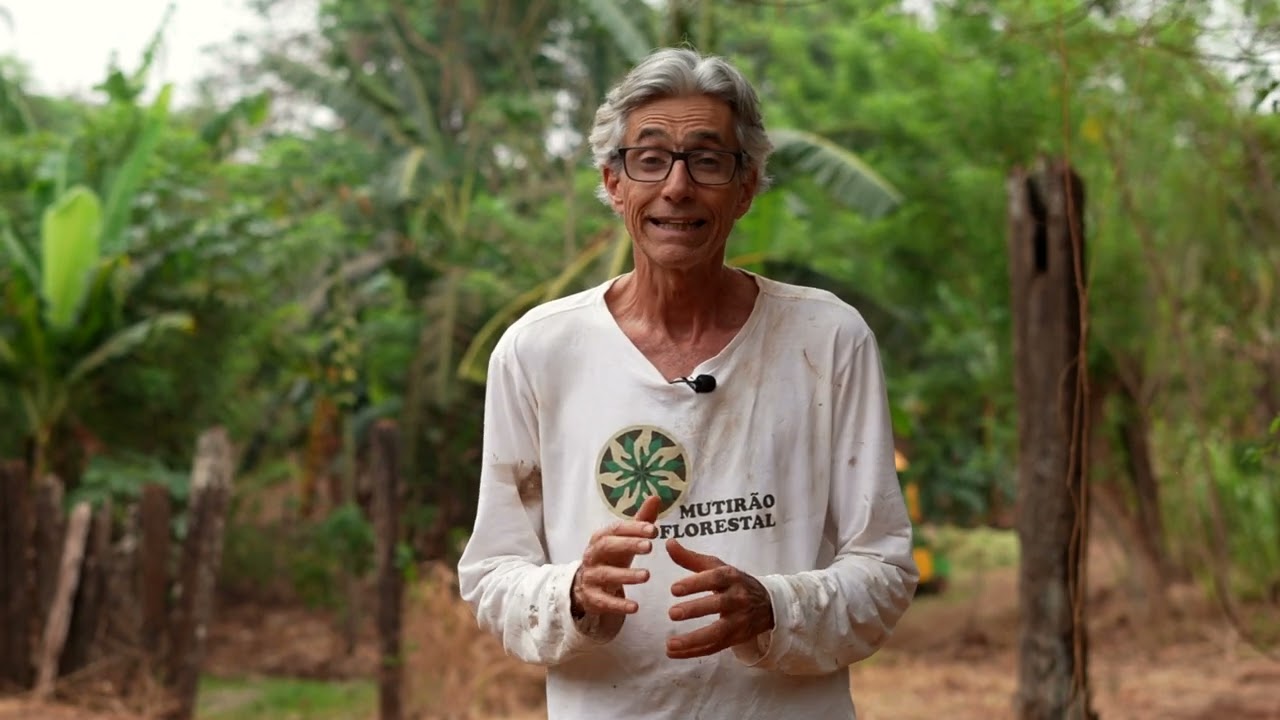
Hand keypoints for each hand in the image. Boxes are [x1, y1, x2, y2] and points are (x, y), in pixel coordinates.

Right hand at [571, 495, 660, 616]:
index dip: (634, 528)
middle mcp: (593, 554)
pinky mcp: (592, 597)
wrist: (585, 585)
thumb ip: (640, 520)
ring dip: (626, 575)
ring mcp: (591, 576)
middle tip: (650, 547)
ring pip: (606, 574)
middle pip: (607, 546)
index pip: (616, 529)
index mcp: (601, 537)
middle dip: (628, 545)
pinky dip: (618, 604)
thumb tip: (656, 496)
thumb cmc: (611, 557)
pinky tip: (635, 607)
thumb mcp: (624, 539)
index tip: (654, 530)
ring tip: (647, 576)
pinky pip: (604, 601)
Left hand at [665, 539, 773, 658]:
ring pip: (718, 632)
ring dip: (693, 640)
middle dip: (695, 610)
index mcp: (731, 577)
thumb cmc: (734, 582)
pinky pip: (714, 647)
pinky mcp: (736, 638)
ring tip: (671, 643)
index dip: (695, 583)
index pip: (715, 579)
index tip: (674, 589)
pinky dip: (694, 652)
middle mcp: (737, 599)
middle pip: (718, 605)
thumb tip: (668, 542)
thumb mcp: (717, 567)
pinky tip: (673, 653)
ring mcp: (739, 621)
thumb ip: (690, 558)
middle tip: (672, 613)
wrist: (767, 604)